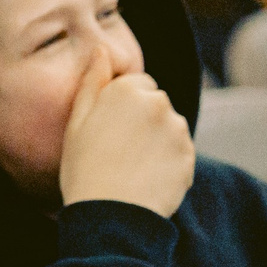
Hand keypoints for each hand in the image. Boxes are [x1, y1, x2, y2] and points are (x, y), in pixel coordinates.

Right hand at [57, 50, 195, 216]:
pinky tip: (147, 179)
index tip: (109, 129)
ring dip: (158, 140)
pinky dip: (168, 162)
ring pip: (170, 127)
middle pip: (156, 103)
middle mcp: (159, 103)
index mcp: (128, 90)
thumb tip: (102, 49)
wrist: (110, 216)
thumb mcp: (77, 123)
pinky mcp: (190, 157)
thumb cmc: (84, 169)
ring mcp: (178, 130)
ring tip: (134, 167)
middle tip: (120, 150)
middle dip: (144, 119)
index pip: (137, 84)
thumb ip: (93, 82)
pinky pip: (179, 152)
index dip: (122, 106)